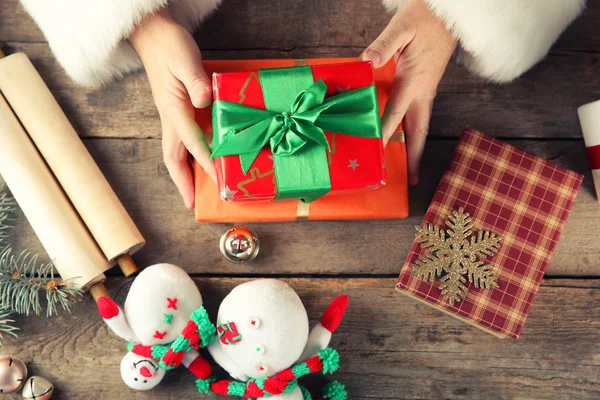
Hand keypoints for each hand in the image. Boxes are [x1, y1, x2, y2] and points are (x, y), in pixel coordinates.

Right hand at [130, 10, 216, 208]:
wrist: (155, 37)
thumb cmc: (170, 47)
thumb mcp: (185, 59)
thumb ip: (195, 80)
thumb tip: (204, 100)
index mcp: (173, 109)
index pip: (191, 142)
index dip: (205, 161)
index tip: (217, 178)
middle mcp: (171, 118)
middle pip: (174, 157)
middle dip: (182, 182)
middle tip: (192, 204)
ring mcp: (173, 117)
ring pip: (177, 152)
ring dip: (185, 175)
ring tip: (197, 194)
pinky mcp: (179, 112)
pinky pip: (184, 141)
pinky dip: (192, 157)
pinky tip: (203, 163)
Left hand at [363, 0, 456, 184]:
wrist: (450, 14)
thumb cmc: (425, 18)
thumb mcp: (403, 26)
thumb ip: (385, 44)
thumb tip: (367, 60)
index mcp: (415, 80)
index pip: (396, 112)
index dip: (384, 132)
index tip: (375, 151)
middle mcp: (423, 91)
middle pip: (418, 130)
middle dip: (414, 156)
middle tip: (412, 180)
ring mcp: (426, 90)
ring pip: (419, 125)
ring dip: (414, 147)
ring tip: (410, 170)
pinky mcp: (425, 86)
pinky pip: (417, 115)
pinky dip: (411, 131)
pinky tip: (401, 138)